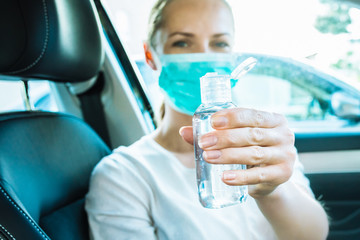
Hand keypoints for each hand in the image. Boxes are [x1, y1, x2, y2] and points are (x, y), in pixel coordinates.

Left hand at [179, 108, 295, 198]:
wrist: (269, 178)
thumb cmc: (249, 150)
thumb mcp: (236, 138)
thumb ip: (212, 133)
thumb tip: (183, 132)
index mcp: (274, 120)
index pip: (253, 114)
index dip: (232, 117)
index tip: (212, 122)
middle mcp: (284, 135)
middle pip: (251, 135)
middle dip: (225, 138)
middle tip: (203, 143)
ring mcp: (285, 156)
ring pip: (254, 155)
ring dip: (229, 156)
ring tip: (208, 157)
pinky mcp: (282, 175)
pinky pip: (258, 176)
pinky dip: (240, 177)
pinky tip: (224, 177)